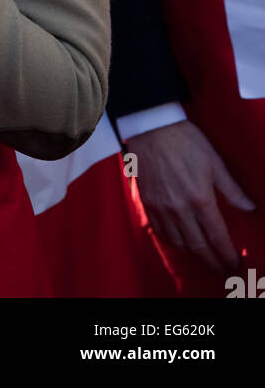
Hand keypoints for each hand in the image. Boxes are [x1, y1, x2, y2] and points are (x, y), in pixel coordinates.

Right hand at [126, 120, 255, 273]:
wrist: (151, 128)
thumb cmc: (185, 140)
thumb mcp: (214, 161)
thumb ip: (232, 189)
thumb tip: (250, 208)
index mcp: (200, 198)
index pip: (217, 237)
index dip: (227, 254)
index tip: (234, 262)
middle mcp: (180, 208)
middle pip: (198, 247)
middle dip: (212, 262)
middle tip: (222, 269)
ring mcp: (161, 207)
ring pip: (178, 243)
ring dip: (193, 254)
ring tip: (203, 255)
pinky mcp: (147, 203)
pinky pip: (160, 232)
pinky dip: (172, 242)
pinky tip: (180, 241)